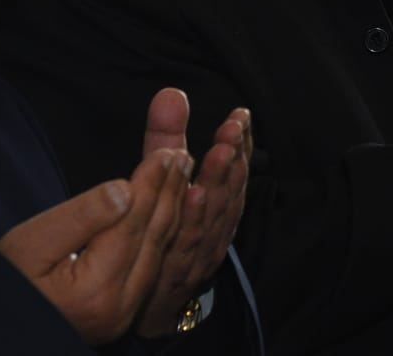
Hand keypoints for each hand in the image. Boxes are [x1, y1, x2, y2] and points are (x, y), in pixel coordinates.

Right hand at [0, 148, 190, 344]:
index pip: (132, 223)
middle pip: (152, 237)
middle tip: (182, 156)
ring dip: (170, 210)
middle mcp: (117, 306)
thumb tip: (124, 189)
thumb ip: (80, 217)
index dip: (151, 184)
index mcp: (95, 290)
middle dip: (168, 193)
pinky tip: (167, 212)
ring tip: (180, 176)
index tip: (166, 153)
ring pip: (156, 251)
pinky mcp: (121, 314)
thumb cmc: (1, 285)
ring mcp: (122, 314)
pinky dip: (161, 234)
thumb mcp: (30, 243)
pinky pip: (151, 265)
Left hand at [135, 89, 253, 336]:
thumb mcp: (165, 179)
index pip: (237, 168)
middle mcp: (218, 224)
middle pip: (231, 188)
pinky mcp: (182, 270)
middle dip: (233, 157)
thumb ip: (167, 138)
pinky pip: (190, 242)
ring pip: (216, 213)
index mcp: (220, 201)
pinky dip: (195, 219)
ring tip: (218, 153)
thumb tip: (171, 91)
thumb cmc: (162, 228)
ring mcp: (202, 249)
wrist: (151, 300)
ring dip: (219, 182)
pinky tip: (192, 195)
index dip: (241, 142)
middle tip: (232, 129)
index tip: (240, 115)